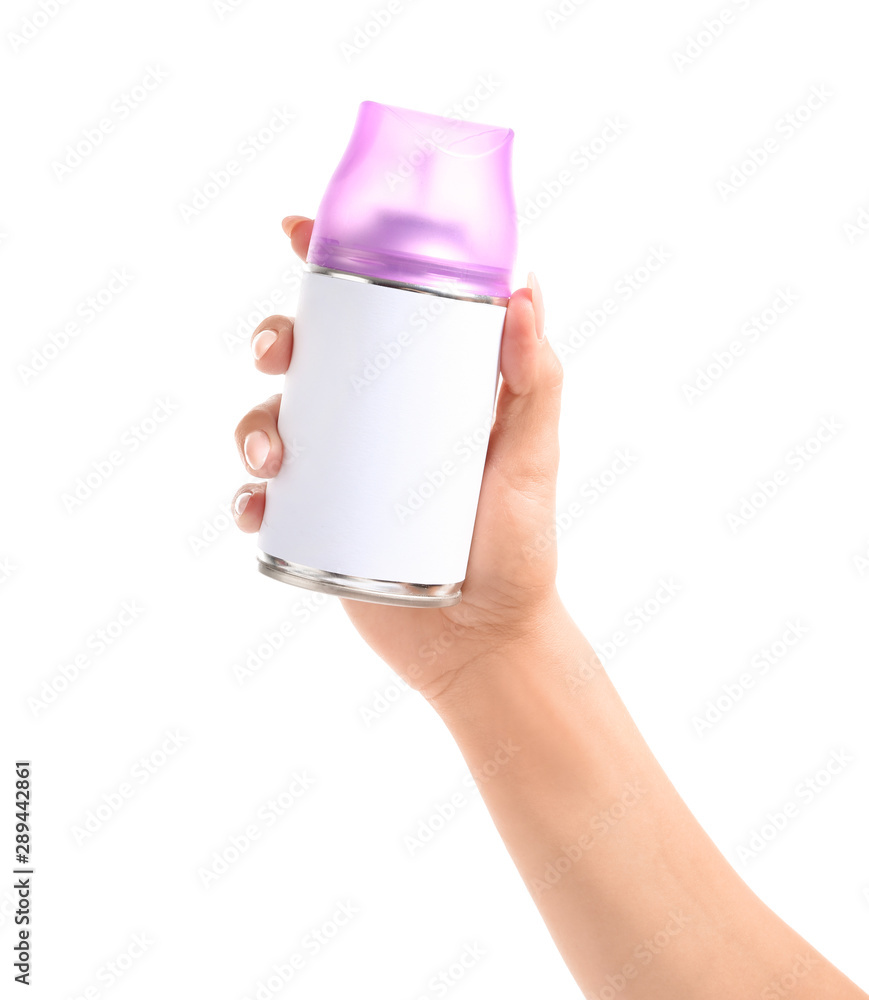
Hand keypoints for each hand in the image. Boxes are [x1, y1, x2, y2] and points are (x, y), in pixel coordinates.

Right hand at [233, 216, 569, 706]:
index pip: (376, 311)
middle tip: (277, 355)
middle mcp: (376, 421)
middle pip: (308, 357)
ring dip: (252, 424)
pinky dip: (247, 496)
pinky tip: (258, 505)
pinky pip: (263, 499)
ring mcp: (341, 471)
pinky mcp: (316, 523)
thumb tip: (525, 285)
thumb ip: (537, 378)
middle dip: (276, 339)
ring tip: (273, 457)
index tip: (297, 231)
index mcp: (422, 389)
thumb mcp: (533, 456)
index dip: (333, 264)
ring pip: (271, 422)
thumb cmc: (518, 547)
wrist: (485, 640)